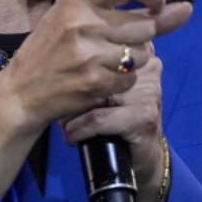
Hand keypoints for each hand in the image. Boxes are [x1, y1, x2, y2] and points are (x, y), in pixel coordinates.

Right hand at [0, 0, 190, 135]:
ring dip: (133, 60)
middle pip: (144, 24)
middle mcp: (82, 22)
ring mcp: (89, 54)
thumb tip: (186, 9)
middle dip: (142, 36)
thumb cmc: (51, 48)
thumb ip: (131, 11)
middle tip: (118, 43)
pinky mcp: (95, 82)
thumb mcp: (76, 18)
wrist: (21, 91)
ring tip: (106, 61)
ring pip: (142, 54)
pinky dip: (123, 81)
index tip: (158, 2)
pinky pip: (131, 79)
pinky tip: (102, 79)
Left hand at [60, 47, 165, 201]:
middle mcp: (149, 66)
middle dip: (74, 92)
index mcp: (140, 52)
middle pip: (97, 70)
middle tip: (60, 108)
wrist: (142, 158)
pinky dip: (79, 130)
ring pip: (95, 95)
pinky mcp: (144, 117)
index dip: (79, 63)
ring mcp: (149, 91)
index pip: (105, 44)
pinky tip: (72, 137)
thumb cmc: (119, 118)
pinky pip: (99, 119)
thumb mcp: (108, 87)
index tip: (63, 82)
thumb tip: (52, 60)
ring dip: (73, 114)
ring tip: (65, 124)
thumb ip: (94, 66)